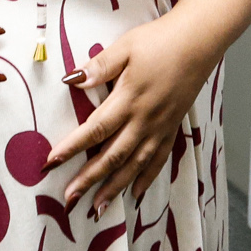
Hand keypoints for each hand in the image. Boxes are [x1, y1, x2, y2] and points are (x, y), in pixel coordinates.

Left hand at [44, 18, 215, 215]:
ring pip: (134, 165)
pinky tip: (135, 193)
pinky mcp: (172, 128)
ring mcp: (160, 127)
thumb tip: (71, 80)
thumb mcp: (125, 47)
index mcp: (128, 99)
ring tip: (97, 208)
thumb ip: (98, 67)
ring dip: (114, 188)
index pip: (95, 129)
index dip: (72, 147)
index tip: (52, 162)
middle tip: (69, 199)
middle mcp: (144, 120)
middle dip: (89, 179)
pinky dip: (146, 178)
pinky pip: (158, 160)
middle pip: (112, 156)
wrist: (199, 42)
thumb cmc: (159, 41)